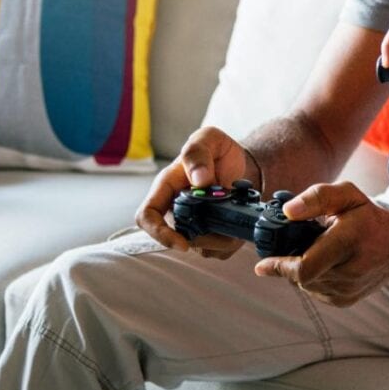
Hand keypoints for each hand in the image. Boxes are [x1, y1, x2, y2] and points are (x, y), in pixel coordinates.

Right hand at [135, 126, 247, 256]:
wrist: (240, 163)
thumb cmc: (218, 149)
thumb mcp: (208, 139)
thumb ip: (198, 154)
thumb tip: (199, 181)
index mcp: (167, 187)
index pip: (147, 216)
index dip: (159, 233)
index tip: (182, 243)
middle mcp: (175, 208)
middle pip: (178, 237)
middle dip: (205, 238)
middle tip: (228, 227)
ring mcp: (192, 223)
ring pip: (201, 247)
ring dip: (222, 241)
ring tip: (238, 222)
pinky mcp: (210, 233)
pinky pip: (219, 250)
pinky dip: (233, 242)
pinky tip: (241, 226)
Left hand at [254, 182, 388, 306]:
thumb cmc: (370, 219)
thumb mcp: (347, 195)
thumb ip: (316, 198)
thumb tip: (288, 211)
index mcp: (348, 242)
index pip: (304, 268)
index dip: (279, 267)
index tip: (262, 265)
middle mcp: (349, 272)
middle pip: (301, 276)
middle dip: (292, 261)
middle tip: (299, 243)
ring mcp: (347, 290)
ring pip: (306, 285)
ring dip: (303, 269)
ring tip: (320, 250)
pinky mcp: (345, 300)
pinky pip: (315, 290)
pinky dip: (314, 277)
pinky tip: (327, 263)